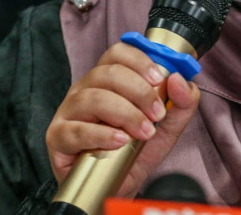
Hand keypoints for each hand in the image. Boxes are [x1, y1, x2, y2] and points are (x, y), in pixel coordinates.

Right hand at [45, 41, 200, 197]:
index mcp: (108, 79)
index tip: (160, 80)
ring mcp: (69, 112)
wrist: (118, 188)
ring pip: (93, 99)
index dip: (140, 61)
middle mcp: (86, 89)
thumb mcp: (168, 125)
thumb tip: (180, 80)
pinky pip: (76, 130)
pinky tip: (120, 142)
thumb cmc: (137, 150)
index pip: (118, 53)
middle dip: (139, 91)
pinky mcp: (58, 137)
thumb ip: (182, 102)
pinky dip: (102, 135)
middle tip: (157, 114)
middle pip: (108, 73)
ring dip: (125, 114)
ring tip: (144, 132)